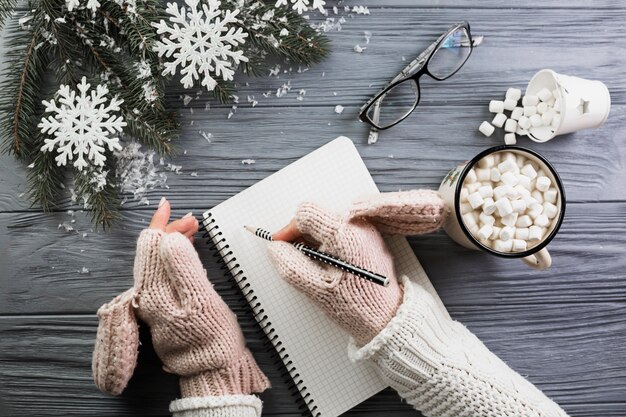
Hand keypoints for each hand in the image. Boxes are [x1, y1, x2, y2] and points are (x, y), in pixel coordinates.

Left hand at [93, 198, 269, 397]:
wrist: (213, 369)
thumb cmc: (212, 337)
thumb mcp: (201, 299)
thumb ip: (184, 268)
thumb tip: (170, 239)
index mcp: (154, 290)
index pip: (149, 246)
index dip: (161, 223)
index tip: (169, 206)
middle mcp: (148, 296)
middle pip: (152, 253)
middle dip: (170, 231)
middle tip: (192, 220)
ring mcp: (154, 303)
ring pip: (158, 263)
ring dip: (173, 243)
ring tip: (191, 230)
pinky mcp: (164, 308)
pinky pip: (164, 274)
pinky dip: (175, 258)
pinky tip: (186, 253)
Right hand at [268, 190, 446, 343]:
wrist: (389, 319)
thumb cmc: (358, 307)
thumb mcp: (317, 290)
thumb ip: (291, 266)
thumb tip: (275, 249)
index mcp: (346, 235)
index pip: (307, 213)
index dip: (288, 229)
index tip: (280, 245)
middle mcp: (358, 226)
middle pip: (317, 215)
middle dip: (300, 235)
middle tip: (295, 258)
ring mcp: (365, 231)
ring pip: (327, 222)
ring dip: (313, 240)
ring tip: (313, 266)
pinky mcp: (368, 238)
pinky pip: (339, 231)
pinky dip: (326, 243)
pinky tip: (327, 265)